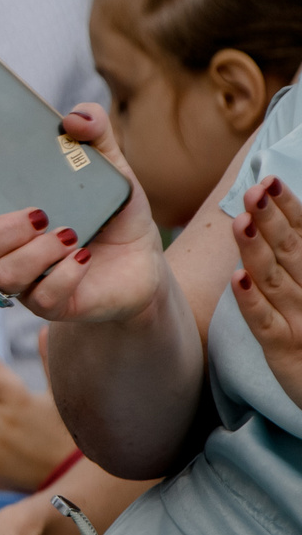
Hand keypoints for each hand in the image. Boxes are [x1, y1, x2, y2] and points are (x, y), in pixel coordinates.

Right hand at [0, 103, 165, 325]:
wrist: (143, 261)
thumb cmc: (110, 213)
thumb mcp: (110, 168)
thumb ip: (94, 134)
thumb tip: (75, 118)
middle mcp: (1, 249)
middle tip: (38, 213)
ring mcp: (23, 280)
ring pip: (1, 276)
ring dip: (35, 254)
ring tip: (70, 236)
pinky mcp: (51, 304)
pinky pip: (42, 298)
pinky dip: (63, 275)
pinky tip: (83, 258)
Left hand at [230, 175, 301, 409]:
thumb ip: (295, 265)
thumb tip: (282, 231)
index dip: (288, 209)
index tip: (268, 181)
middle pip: (291, 252)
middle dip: (271, 219)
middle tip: (254, 189)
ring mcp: (301, 323)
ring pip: (276, 281)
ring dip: (258, 251)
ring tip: (241, 222)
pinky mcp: (286, 352)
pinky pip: (267, 325)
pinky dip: (253, 302)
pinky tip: (238, 280)